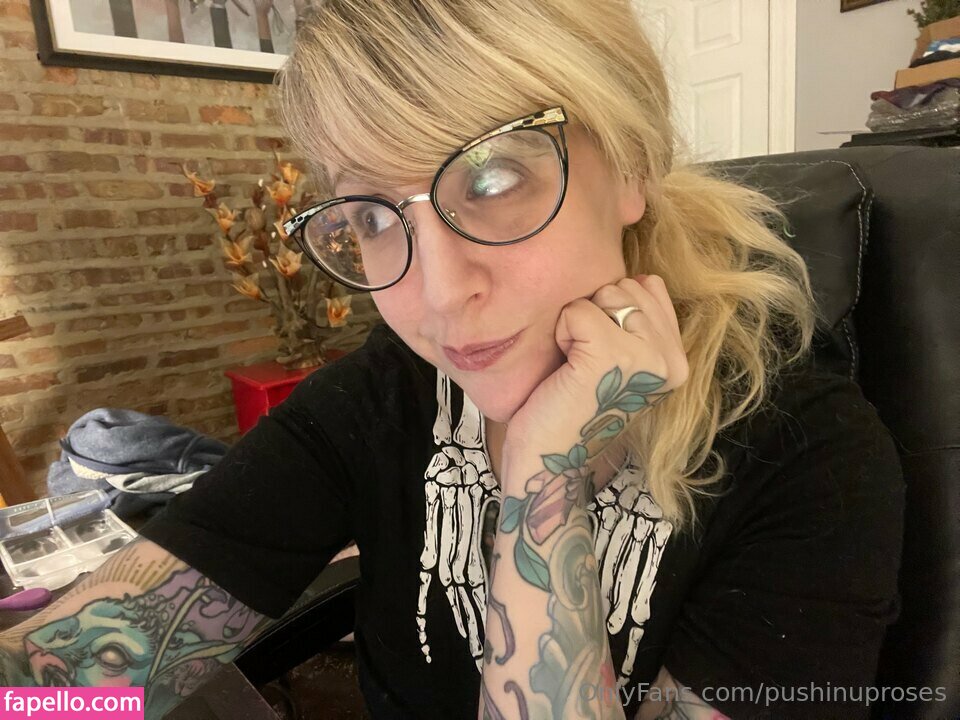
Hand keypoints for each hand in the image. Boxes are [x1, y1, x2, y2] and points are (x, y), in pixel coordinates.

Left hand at [501, 275, 687, 500]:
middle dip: (594, 314)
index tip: (600, 354)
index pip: (650, 285)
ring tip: (577, 365)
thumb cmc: (572, 407)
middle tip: (585, 362)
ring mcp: (646, 358)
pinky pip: (578, 311)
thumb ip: (638, 322)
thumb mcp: (620, 361)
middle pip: (624, 286)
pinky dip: (561, 333)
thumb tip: (639, 278)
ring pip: (604, 293)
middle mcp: (672, 359)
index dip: (610, 309)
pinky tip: (565, 368)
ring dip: (577, 323)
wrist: (548, 461)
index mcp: (678, 360)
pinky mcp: (611, 356)